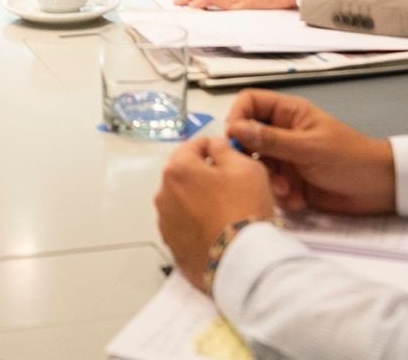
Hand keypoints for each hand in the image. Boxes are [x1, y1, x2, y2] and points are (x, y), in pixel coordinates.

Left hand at [155, 135, 272, 290]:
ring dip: (197, 199)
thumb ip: (224, 149)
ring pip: (181, 200)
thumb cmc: (244, 208)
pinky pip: (183, 225)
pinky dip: (195, 223)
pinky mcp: (171, 246)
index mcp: (177, 169)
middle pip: (184, 174)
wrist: (240, 261)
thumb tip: (213, 146)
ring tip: (223, 210)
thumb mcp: (245, 167)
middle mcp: (162, 193)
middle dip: (203, 174)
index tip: (229, 155)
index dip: (213, 147)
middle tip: (230, 184)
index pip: (193, 146)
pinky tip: (214, 229)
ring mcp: (164, 222)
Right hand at [224, 89, 396, 216]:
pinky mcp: (291, 181)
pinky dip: (281, 194)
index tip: (234, 139)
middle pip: (247, 137)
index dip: (237, 116)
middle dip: (250, 157)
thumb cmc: (349, 159)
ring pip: (257, 164)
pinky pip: (271, 185)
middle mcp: (283, 133)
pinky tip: (297, 199)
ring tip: (286, 190)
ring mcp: (286, 158)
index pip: (250, 103)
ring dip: (267, 179)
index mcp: (288, 113)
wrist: (379, 189)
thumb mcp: (308, 148)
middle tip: (257, 171)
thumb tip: (234, 129)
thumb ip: (270, 140)